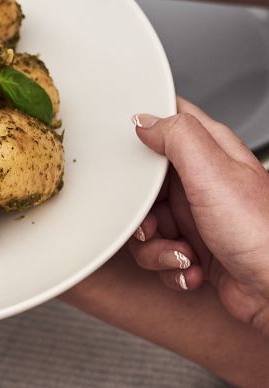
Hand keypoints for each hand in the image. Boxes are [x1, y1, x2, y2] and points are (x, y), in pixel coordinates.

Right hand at [130, 99, 268, 333]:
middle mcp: (202, 181)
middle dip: (140, 208)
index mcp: (210, 151)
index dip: (144, 132)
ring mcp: (197, 215)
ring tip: (181, 253)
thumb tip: (144, 120)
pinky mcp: (195, 247)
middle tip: (153, 222)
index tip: (131, 156)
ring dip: (157, 246)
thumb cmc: (262, 234)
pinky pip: (160, 252)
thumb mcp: (214, 172)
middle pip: (145, 181)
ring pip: (148, 221)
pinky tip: (192, 267)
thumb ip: (177, 136)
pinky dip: (171, 266)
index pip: (169, 121)